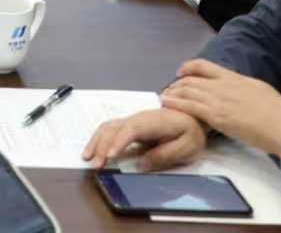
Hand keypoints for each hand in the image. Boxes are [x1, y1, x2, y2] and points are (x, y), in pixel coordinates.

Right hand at [82, 108, 206, 171]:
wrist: (193, 116)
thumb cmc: (191, 131)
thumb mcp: (187, 147)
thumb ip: (165, 155)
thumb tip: (141, 164)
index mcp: (154, 122)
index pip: (132, 129)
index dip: (119, 141)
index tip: (110, 156)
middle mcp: (139, 118)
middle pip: (114, 127)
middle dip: (102, 146)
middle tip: (95, 165)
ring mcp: (132, 120)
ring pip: (108, 127)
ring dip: (96, 142)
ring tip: (88, 159)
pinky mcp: (130, 125)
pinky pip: (109, 129)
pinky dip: (98, 139)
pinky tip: (93, 150)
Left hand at [161, 60, 280, 156]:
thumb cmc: (278, 111)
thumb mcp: (259, 89)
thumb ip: (243, 87)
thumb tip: (238, 89)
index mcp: (234, 78)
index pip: (205, 66)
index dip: (189, 67)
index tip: (180, 72)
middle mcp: (223, 86)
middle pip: (192, 80)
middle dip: (177, 85)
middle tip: (169, 90)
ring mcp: (219, 101)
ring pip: (188, 92)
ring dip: (173, 94)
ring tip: (163, 97)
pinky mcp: (217, 117)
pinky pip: (191, 107)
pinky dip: (177, 104)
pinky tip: (167, 105)